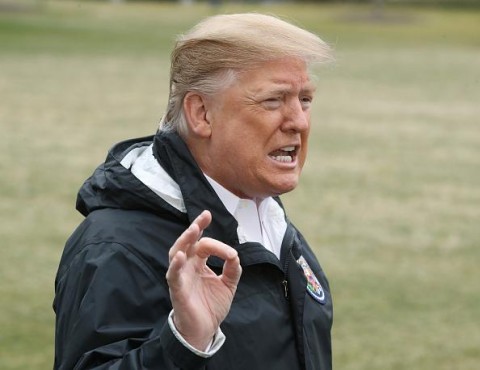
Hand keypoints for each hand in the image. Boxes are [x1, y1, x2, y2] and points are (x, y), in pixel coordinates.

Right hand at [166, 210, 241, 350]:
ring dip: (184, 241)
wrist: (205, 330)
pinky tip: (181, 256)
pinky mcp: (177, 290)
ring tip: (193, 230)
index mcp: (199, 263)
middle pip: (188, 242)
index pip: (203, 243)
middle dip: (194, 228)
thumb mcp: (228, 284)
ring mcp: (181, 276)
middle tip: (203, 217)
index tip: (217, 229)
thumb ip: (233, 269)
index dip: (208, 233)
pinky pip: (173, 275)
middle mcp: (188, 266)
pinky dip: (175, 265)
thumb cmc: (212, 306)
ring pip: (177, 253)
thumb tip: (235, 255)